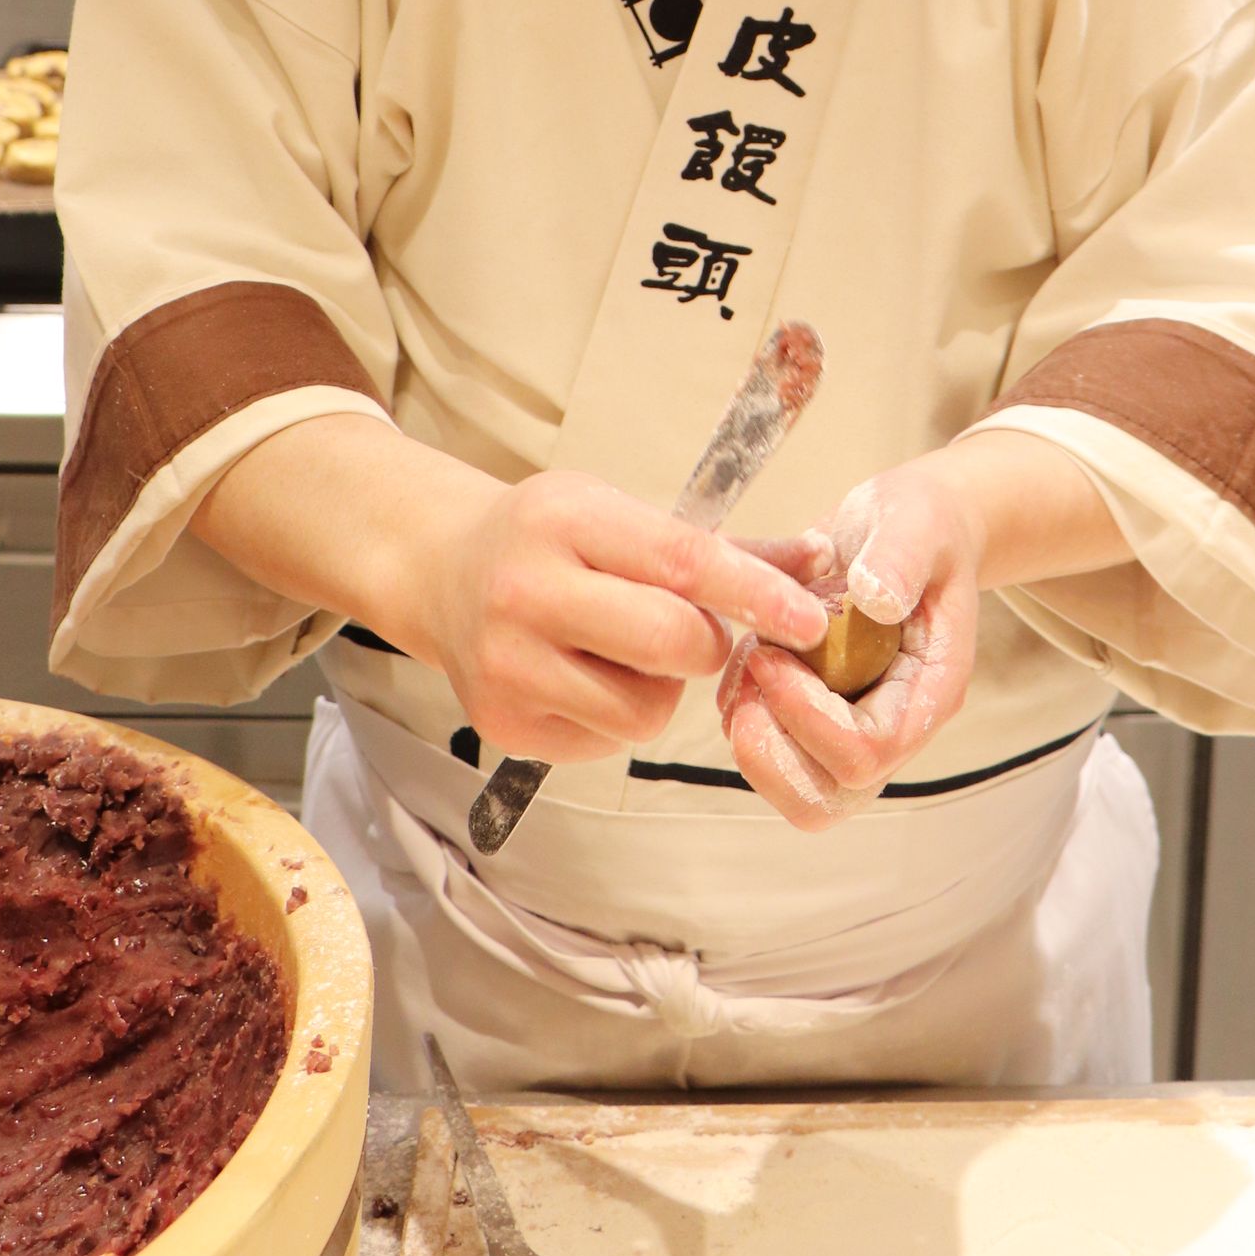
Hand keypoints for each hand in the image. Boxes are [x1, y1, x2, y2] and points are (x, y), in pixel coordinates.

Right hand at [192, 416, 826, 767]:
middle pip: (671, 643)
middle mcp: (529, 592)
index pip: (683, 562)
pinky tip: (586, 676)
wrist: (441, 570)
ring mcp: (509, 664)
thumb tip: (813, 561)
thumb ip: (712, 548)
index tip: (808, 617)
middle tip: (693, 630)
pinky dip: (615, 715)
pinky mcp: (503, 723)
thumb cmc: (546, 536)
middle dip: (707, 644)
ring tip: (626, 652)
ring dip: (660, 688)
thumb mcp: (617, 513)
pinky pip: (604, 742)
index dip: (756, 592)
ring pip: (643, 709)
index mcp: (567, 520)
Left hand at [716, 428, 1132, 831]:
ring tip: (746, 662)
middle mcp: (893, 724)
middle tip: (748, 677)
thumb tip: (874, 598)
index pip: (870, 750)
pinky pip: (769, 753)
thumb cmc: (921, 525)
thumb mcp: (916, 522)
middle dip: (771, 752)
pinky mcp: (816, 716)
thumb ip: (900, 558)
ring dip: (752, 736)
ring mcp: (853, 726)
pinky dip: (739, 711)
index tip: (775, 656)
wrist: (910, 527)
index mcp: (928, 688)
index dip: (811, 718)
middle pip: (828, 797)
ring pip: (796, 790)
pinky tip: (746, 649)